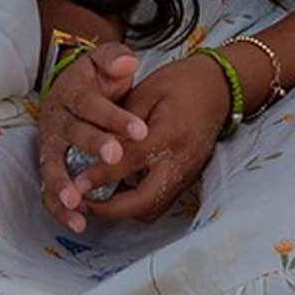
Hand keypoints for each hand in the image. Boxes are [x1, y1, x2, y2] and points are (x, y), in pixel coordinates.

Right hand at [38, 44, 147, 231]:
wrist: (73, 90)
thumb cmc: (95, 80)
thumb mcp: (104, 60)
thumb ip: (114, 58)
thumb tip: (127, 62)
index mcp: (70, 93)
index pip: (91, 104)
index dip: (114, 116)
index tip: (140, 129)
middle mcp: (55, 120)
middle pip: (72, 133)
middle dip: (93, 145)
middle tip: (115, 157)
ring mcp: (49, 146)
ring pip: (52, 166)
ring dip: (64, 186)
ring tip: (79, 204)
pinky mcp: (50, 167)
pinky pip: (49, 190)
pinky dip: (60, 209)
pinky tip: (78, 223)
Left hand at [59, 52, 230, 230]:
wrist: (218, 88)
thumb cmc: (180, 83)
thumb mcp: (147, 92)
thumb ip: (124, 123)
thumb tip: (98, 149)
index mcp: (170, 135)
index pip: (130, 163)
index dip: (100, 176)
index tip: (76, 184)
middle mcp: (181, 162)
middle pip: (144, 202)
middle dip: (110, 210)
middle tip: (82, 203)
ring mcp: (187, 175)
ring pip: (152, 209)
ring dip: (122, 211)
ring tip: (95, 201)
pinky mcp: (188, 180)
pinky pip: (159, 203)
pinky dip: (136, 204)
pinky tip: (118, 193)